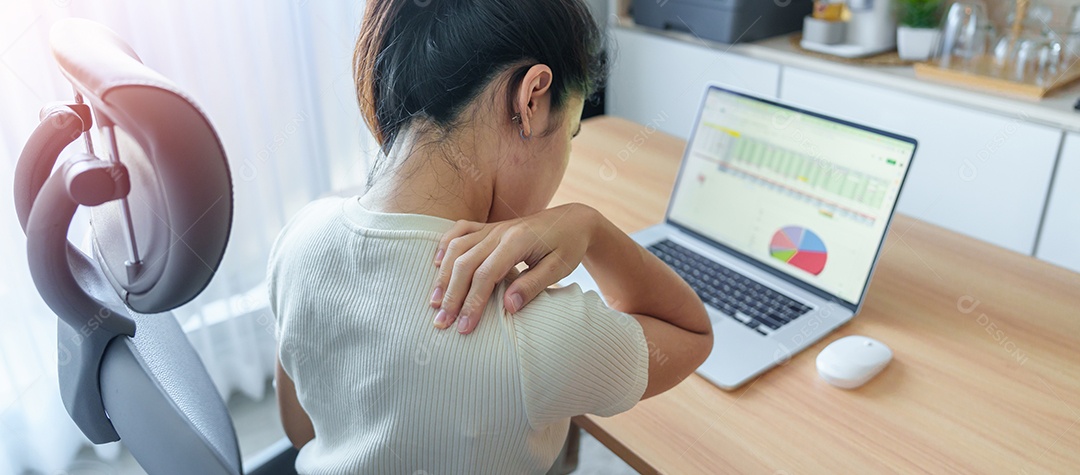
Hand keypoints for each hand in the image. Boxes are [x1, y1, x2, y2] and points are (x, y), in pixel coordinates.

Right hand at [430, 203, 596, 333]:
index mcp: (518, 241)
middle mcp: (500, 231)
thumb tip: (508, 308)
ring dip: (443, 276)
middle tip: (441, 323)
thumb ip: (533, 285)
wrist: (572, 220)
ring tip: (434, 302)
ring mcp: (492, 227)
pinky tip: (436, 264)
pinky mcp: (489, 227)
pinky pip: (460, 231)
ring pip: (457, 248)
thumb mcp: (559, 268)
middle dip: (452, 295)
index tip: (465, 327)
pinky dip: (445, 246)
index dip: (473, 302)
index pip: (487, 274)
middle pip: (465, 263)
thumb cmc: (568, 246)